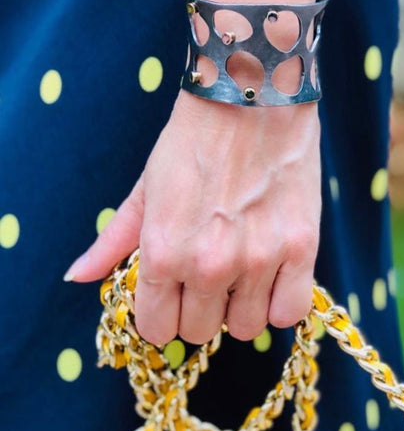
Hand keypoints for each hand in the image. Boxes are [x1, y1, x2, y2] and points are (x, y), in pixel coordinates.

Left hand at [63, 88, 321, 345]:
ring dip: (240, 308)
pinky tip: (273, 278)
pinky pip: (289, 313)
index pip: (156, 329)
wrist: (250, 97)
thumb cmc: (192, 141)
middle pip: (199, 333)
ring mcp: (257, 260)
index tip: (174, 299)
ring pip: (246, 329)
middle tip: (209, 278)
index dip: (163, 317)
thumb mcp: (144, 190)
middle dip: (199, 311)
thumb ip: (112, 241)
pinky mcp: (300, 249)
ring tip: (243, 273)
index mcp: (162, 253)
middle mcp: (207, 265)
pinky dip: (279, 303)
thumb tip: (77, 278)